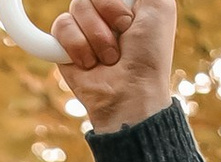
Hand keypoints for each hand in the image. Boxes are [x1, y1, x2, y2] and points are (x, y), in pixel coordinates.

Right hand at [51, 0, 175, 131]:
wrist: (131, 93)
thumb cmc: (149, 55)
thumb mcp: (160, 5)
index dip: (111, 1)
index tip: (123, 20)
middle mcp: (102, 11)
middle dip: (110, 11)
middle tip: (124, 34)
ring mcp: (83, 27)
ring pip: (77, 6)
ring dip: (97, 36)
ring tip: (109, 58)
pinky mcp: (64, 46)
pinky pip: (61, 26)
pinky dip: (77, 46)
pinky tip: (90, 64)